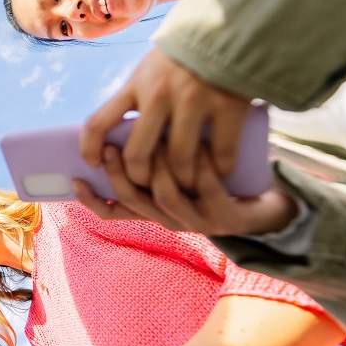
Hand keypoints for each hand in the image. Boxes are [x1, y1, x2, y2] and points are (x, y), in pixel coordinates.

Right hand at [74, 145, 298, 235]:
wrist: (269, 204)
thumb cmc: (219, 179)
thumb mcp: (181, 165)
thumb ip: (151, 152)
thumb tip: (118, 124)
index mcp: (155, 209)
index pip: (113, 210)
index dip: (92, 197)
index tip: (76, 175)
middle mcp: (170, 219)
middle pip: (132, 199)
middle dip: (118, 172)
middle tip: (110, 147)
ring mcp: (198, 221)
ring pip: (164, 196)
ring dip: (157, 167)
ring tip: (156, 140)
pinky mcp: (227, 219)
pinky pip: (207, 193)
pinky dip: (202, 169)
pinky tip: (201, 150)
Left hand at [81, 49, 251, 190]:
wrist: (227, 29)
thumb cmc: (182, 59)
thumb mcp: (149, 71)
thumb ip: (135, 98)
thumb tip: (114, 136)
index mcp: (135, 86)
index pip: (98, 123)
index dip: (89, 150)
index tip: (94, 164)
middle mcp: (159, 94)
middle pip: (137, 155)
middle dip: (140, 179)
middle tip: (149, 185)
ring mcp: (194, 101)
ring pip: (178, 162)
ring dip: (182, 183)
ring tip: (186, 185)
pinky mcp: (228, 107)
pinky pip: (221, 155)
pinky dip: (220, 171)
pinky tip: (220, 173)